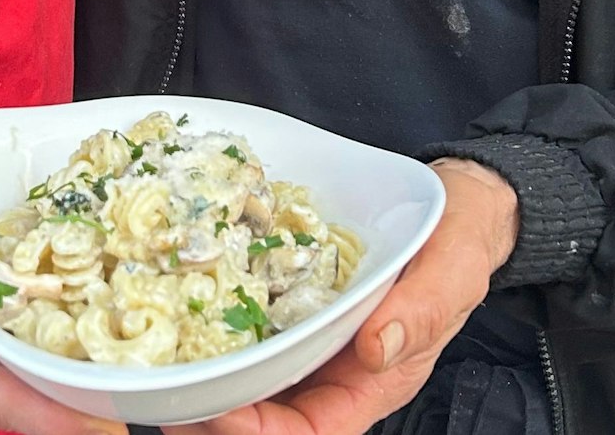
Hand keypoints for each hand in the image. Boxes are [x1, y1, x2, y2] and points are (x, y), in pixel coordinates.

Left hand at [168, 159, 518, 434]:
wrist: (449, 203)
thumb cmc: (458, 245)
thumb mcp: (452, 275)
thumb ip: (421, 312)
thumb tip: (376, 349)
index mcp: (370, 383)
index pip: (308, 431)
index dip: (260, 432)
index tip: (220, 415)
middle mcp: (329, 366)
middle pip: (264, 411)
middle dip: (213, 411)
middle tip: (165, 392)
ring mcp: (303, 332)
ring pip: (247, 369)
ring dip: (204, 368)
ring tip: (156, 358)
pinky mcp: (285, 296)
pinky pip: (246, 316)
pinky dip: (212, 315)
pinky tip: (179, 296)